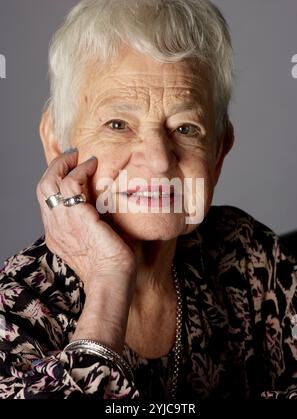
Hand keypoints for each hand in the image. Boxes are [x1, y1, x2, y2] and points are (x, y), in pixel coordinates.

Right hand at [36, 149, 135, 289]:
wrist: (113, 280)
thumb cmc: (111, 265)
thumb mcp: (97, 239)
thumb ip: (95, 221)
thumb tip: (110, 203)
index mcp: (57, 234)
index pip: (48, 200)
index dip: (57, 180)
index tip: (72, 169)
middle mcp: (55, 227)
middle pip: (42, 188)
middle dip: (55, 167)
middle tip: (71, 156)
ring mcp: (62, 222)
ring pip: (50, 182)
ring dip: (65, 164)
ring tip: (80, 156)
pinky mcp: (77, 218)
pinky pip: (71, 185)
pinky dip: (80, 170)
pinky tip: (94, 165)